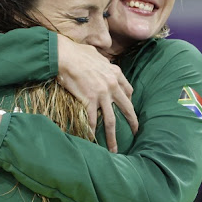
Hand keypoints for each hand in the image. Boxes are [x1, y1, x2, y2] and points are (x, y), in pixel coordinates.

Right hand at [57, 35, 138, 152]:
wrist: (65, 55)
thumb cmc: (78, 52)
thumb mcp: (98, 54)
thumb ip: (104, 62)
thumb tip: (102, 62)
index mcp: (116, 73)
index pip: (128, 91)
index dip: (129, 100)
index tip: (127, 107)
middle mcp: (112, 86)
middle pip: (127, 108)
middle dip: (132, 122)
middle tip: (135, 133)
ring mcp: (102, 95)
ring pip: (111, 121)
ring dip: (113, 137)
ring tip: (115, 149)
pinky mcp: (89, 101)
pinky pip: (92, 120)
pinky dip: (92, 131)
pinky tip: (91, 140)